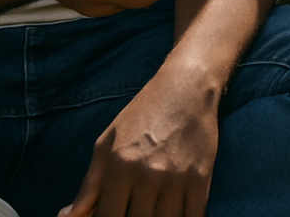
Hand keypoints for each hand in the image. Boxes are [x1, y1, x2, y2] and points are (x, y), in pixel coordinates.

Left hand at [60, 66, 218, 216]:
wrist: (187, 87)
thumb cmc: (143, 114)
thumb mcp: (106, 144)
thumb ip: (88, 186)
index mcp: (120, 167)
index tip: (112, 216)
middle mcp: (148, 174)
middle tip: (133, 212)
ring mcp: (177, 177)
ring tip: (150, 212)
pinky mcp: (201, 176)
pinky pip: (193, 216)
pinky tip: (173, 214)